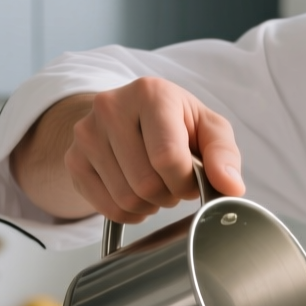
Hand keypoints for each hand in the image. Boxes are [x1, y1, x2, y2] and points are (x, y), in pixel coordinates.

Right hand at [12, 77, 244, 222]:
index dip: (186, 183)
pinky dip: (129, 212)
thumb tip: (231, 187)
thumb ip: (224, 155)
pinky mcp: (74, 159)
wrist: (131, 117)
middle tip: (173, 183)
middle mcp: (111, 107)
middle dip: (169, 194)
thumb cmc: (177, 123)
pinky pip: (107, 208)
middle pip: (146, 184)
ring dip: (150, 204)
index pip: (168, 158)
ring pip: (126, 199)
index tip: (193, 179)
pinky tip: (137, 194)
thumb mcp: (209, 129)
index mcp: (150, 94)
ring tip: (156, 184)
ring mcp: (86, 133)